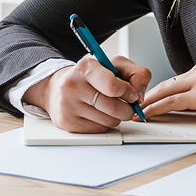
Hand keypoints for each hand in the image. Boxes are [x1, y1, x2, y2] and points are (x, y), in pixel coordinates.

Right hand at [23, 55, 150, 132]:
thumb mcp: (115, 65)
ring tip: (109, 107)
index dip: (128, 93)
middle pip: (114, 108)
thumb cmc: (90, 77)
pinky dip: (104, 124)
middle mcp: (72, 85)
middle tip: (126, 105)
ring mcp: (68, 106)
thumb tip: (139, 96)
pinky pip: (99, 130)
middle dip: (127, 109)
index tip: (132, 94)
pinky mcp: (67, 123)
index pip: (113, 86)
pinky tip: (97, 114)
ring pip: (109, 121)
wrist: (56, 88)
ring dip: (116, 117)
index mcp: (86, 67)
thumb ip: (136, 74)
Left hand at [141, 62, 195, 124]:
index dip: (157, 92)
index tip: (145, 102)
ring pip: (165, 92)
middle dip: (146, 97)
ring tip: (135, 114)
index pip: (173, 81)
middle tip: (132, 107)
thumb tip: (189, 108)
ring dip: (147, 104)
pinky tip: (148, 114)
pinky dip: (157, 108)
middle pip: (165, 84)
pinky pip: (173, 102)